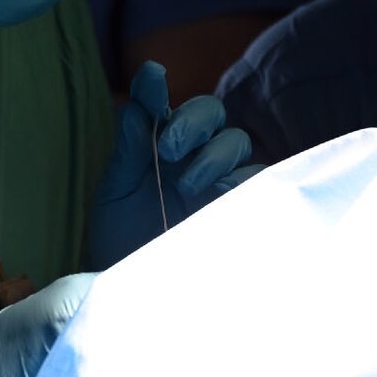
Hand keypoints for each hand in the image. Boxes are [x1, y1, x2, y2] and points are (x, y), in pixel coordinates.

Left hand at [87, 61, 259, 269]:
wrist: (137, 295)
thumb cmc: (122, 240)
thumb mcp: (117, 192)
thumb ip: (130, 145)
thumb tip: (141, 96)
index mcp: (161, 146)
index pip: (168, 105)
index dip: (160, 89)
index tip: (151, 81)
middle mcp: (194, 157)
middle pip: (212, 114)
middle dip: (193, 123)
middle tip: (168, 151)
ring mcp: (220, 182)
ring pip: (237, 142)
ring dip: (213, 156)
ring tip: (188, 187)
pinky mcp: (243, 209)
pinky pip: (259, 181)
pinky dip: (241, 183)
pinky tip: (219, 198)